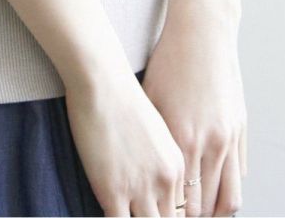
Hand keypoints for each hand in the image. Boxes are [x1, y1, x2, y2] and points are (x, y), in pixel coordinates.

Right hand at [64, 65, 188, 215]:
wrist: (102, 80)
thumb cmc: (122, 97)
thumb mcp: (154, 129)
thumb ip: (159, 157)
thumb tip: (152, 177)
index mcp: (177, 164)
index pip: (182, 210)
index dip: (168, 216)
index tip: (155, 212)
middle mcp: (164, 179)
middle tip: (141, 213)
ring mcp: (140, 187)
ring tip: (126, 212)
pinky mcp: (113, 191)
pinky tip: (108, 212)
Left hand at [141, 16, 247, 215]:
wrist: (203, 32)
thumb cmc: (171, 61)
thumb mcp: (151, 100)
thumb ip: (153, 141)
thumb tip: (143, 171)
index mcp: (183, 139)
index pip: (181, 201)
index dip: (171, 215)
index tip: (162, 217)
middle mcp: (210, 143)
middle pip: (206, 206)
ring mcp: (229, 136)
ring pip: (230, 196)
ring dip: (216, 211)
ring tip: (202, 215)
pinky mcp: (241, 127)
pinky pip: (240, 172)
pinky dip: (229, 186)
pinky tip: (215, 187)